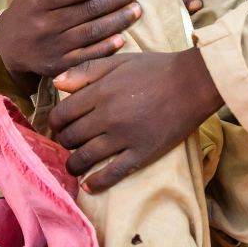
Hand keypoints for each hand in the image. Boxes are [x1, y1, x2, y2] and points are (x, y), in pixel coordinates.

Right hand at [0, 0, 144, 95]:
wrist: (8, 49)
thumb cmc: (27, 10)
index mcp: (37, 1)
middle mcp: (44, 25)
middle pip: (87, 10)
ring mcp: (52, 48)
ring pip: (91, 32)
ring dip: (117, 20)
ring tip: (137, 9)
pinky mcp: (59, 67)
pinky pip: (87, 57)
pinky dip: (105, 48)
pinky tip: (122, 37)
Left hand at [48, 48, 222, 191]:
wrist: (192, 83)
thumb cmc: (155, 68)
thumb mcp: (118, 61)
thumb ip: (86, 71)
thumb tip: (56, 84)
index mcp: (100, 91)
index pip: (62, 114)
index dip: (55, 122)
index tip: (58, 125)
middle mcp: (107, 116)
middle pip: (70, 137)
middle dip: (64, 142)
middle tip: (68, 142)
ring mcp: (124, 137)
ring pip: (85, 157)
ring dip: (74, 164)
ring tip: (74, 165)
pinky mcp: (142, 154)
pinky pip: (113, 174)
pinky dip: (97, 182)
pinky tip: (89, 184)